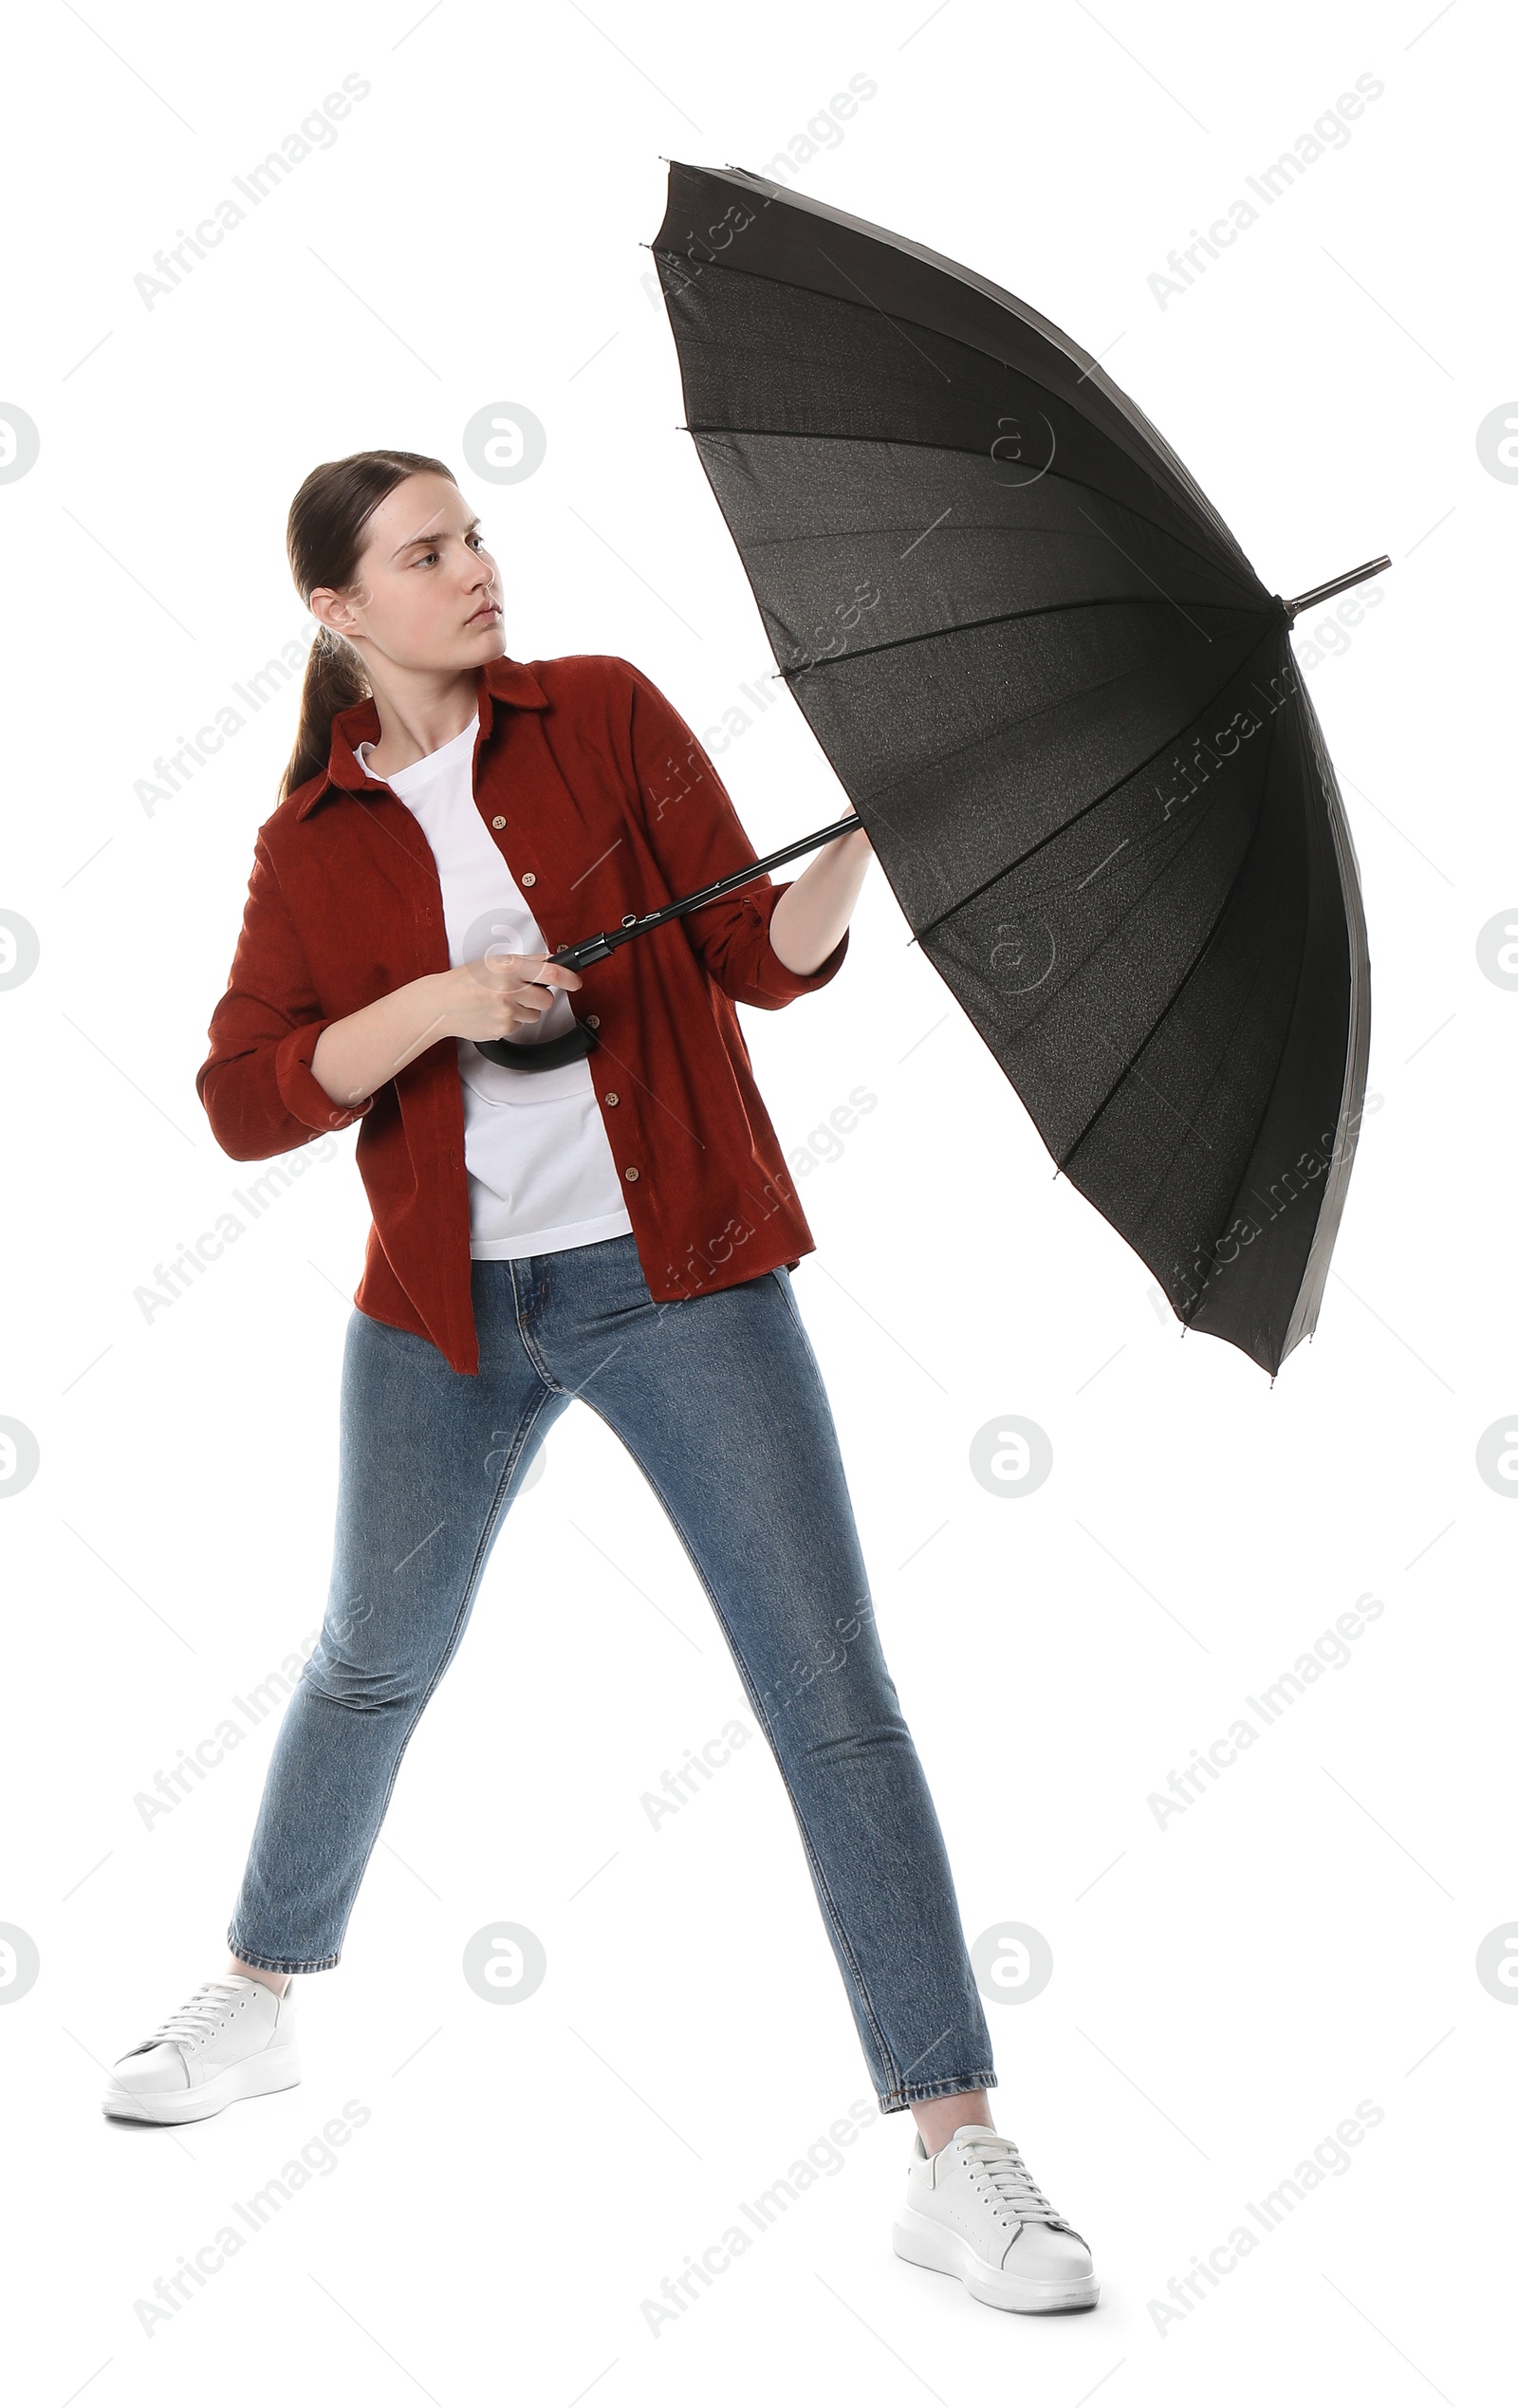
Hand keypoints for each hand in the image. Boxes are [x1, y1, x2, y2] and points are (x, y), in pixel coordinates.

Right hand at [435, 949, 582, 1043]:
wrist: (442, 1003)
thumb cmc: (466, 980)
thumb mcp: (495, 961)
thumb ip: (527, 961)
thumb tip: (552, 960)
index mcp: (509, 967)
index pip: (551, 972)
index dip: (570, 978)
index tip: (576, 982)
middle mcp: (509, 989)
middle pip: (547, 999)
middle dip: (539, 997)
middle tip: (521, 992)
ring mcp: (506, 1010)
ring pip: (535, 1015)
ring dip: (524, 1009)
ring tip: (502, 1002)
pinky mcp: (502, 1028)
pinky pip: (519, 1026)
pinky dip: (511, 1021)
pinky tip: (494, 1012)